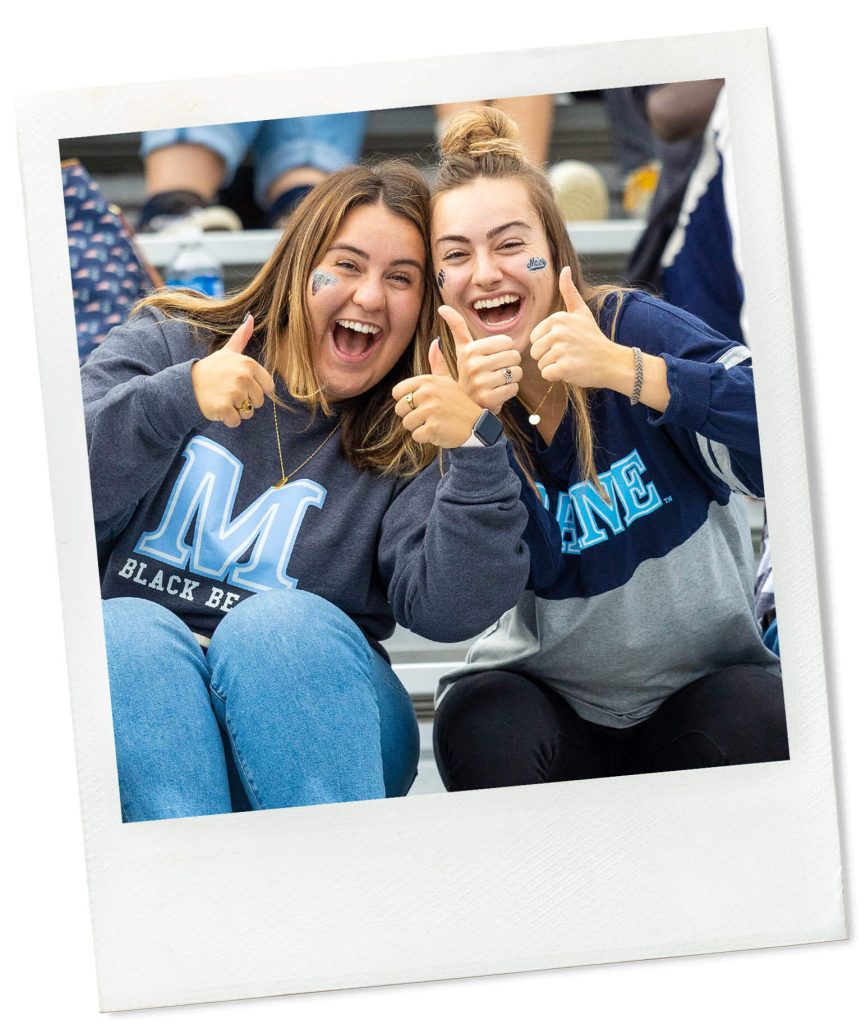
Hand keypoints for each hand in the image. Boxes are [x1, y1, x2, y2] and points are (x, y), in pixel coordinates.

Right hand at [191, 314, 274, 427]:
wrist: (187, 384)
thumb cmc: (212, 370)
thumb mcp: (227, 352)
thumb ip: (241, 337)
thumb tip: (250, 317)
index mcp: (249, 364)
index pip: (268, 388)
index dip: (256, 390)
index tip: (241, 385)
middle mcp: (243, 377)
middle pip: (259, 402)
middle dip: (246, 402)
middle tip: (229, 393)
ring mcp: (234, 393)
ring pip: (248, 413)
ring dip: (237, 411)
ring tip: (223, 400)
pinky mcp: (224, 408)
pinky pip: (236, 422)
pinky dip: (227, 420)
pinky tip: (218, 408)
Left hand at [392, 344, 483, 447]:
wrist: (477, 425)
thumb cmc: (459, 404)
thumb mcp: (449, 381)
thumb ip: (438, 365)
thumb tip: (435, 342)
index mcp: (428, 381)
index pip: (397, 392)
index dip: (405, 401)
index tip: (419, 405)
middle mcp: (428, 393)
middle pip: (400, 409)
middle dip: (411, 416)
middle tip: (429, 416)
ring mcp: (430, 410)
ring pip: (406, 424)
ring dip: (418, 428)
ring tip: (434, 423)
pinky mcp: (433, 427)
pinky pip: (416, 436)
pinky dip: (425, 438)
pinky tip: (438, 432)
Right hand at [439, 305, 521, 413]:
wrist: (462, 410)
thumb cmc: (467, 378)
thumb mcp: (460, 353)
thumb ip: (456, 330)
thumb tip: (442, 307)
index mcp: (469, 350)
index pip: (507, 341)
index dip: (505, 351)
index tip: (492, 360)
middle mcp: (473, 365)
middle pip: (514, 355)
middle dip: (510, 365)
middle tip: (496, 374)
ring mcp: (480, 382)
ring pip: (516, 372)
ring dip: (511, 379)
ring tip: (496, 384)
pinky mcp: (489, 398)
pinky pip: (514, 388)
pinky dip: (510, 392)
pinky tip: (497, 394)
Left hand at [528, 267, 620, 388]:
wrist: (611, 361)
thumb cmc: (593, 337)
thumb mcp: (581, 312)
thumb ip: (569, 291)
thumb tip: (565, 268)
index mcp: (557, 318)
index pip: (534, 338)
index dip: (547, 345)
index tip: (565, 343)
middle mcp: (558, 332)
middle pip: (535, 352)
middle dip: (548, 357)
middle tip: (568, 354)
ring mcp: (561, 350)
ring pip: (541, 364)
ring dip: (554, 367)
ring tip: (571, 361)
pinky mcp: (564, 368)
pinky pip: (547, 375)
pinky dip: (557, 376)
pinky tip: (571, 370)